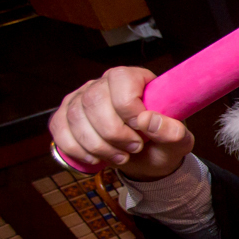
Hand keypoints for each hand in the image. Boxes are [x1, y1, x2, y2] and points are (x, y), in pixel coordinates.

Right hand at [49, 67, 193, 180]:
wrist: (146, 160)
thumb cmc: (162, 144)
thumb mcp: (178, 142)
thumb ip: (173, 131)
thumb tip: (148, 120)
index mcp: (134, 78)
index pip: (122, 81)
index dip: (130, 109)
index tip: (143, 131)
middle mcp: (104, 83)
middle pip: (94, 100)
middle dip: (114, 133)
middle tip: (134, 148)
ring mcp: (82, 98)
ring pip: (75, 116)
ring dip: (97, 145)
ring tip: (121, 157)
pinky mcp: (65, 116)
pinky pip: (59, 128)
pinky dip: (76, 149)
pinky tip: (95, 159)